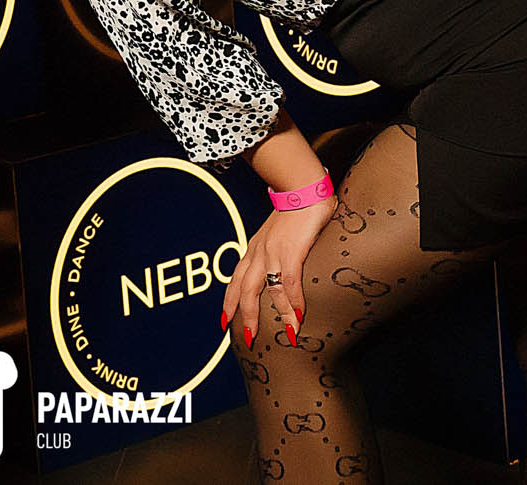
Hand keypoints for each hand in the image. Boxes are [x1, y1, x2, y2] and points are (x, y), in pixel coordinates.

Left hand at [222, 198, 335, 349]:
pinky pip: (290, 283)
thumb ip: (277, 247)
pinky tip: (299, 316)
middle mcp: (259, 252)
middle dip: (245, 316)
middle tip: (248, 339)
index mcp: (254, 248)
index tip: (224, 320)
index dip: (230, 301)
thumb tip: (283, 260)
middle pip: (246, 290)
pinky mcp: (291, 251)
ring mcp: (273, 252)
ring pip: (269, 291)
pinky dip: (294, 302)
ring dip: (278, 315)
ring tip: (287, 334)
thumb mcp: (278, 231)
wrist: (302, 186)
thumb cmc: (294, 206)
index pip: (236, 279)